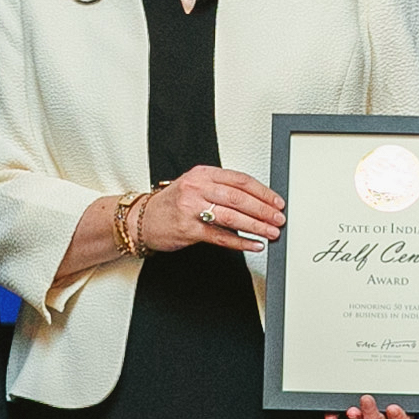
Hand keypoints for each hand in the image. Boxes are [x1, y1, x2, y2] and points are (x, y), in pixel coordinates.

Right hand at [137, 166, 283, 253]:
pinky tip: (253, 245)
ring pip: (231, 217)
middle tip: (278, 218)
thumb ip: (220, 189)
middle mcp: (197, 188)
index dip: (262, 192)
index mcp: (203, 174)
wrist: (140, 220)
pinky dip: (240, 242)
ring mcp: (191, 209)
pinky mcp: (188, 230)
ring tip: (271, 232)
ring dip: (256, 226)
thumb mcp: (194, 186)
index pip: (240, 180)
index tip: (276, 201)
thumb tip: (255, 202)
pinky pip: (220, 237)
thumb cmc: (170, 204)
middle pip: (238, 198)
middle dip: (263, 210)